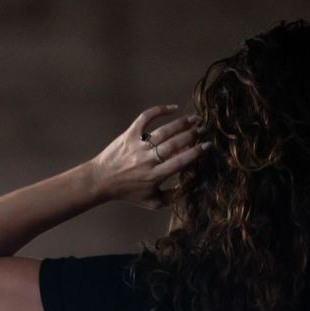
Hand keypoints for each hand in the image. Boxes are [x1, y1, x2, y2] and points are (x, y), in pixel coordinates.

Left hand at [89, 104, 209, 208]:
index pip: (180, 162)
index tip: (207, 146)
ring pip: (163, 131)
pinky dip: (158, 111)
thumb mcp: (152, 202)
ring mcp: (138, 145)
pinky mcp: (129, 134)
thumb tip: (187, 188)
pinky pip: (145, 118)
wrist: (101, 180)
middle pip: (174, 144)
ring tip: (194, 118)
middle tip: (204, 129)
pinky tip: (172, 108)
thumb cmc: (128, 193)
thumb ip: (171, 198)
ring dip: (180, 123)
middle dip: (191, 135)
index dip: (195, 153)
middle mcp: (148, 160)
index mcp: (155, 176)